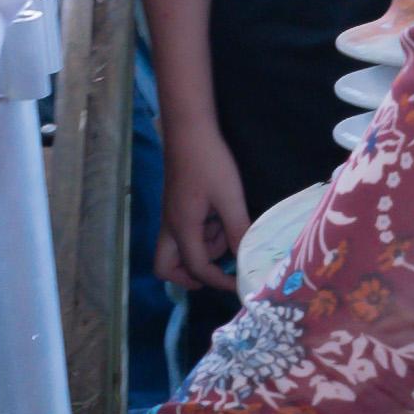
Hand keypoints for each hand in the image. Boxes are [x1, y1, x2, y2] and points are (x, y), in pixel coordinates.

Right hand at [159, 123, 255, 293]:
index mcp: (182, 228)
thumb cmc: (209, 161)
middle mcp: (171, 227)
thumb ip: (237, 230)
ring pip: (180, 250)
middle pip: (166, 268)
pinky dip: (204, 233)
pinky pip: (187, 232)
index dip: (219, 281)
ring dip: (204, 250)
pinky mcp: (178, 206)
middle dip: (190, 276)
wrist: (190, 130)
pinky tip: (223, 215)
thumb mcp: (229, 197)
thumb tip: (247, 259)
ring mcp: (172, 216)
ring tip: (229, 227)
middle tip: (218, 270)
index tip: (241, 283)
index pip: (196, 269)